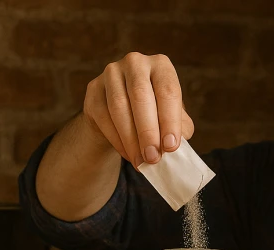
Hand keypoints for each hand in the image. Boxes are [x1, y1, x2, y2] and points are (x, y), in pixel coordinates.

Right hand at [81, 53, 194, 167]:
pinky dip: (116, 139)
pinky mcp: (93, 89)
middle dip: (148, 131)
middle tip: (153, 157)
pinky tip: (128, 154)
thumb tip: (177, 146)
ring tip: (141, 161)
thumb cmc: (155, 114)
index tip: (171, 147)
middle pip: (140, 96)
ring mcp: (111, 73)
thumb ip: (180, 129)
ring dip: (131, 139)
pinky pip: (103, 116)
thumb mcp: (172, 119)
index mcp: (161, 65)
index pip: (168, 91)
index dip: (170, 120)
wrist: (123, 112)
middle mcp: (135, 63)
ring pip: (119, 107)